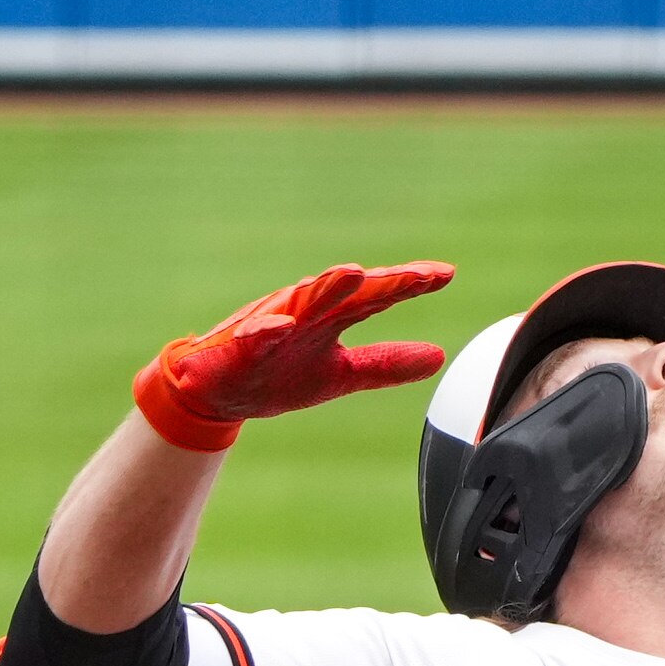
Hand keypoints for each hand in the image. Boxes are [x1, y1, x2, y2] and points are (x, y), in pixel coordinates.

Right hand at [131, 261, 453, 452]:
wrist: (218, 391)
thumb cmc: (278, 373)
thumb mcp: (341, 374)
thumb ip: (386, 365)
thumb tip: (438, 356)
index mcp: (332, 318)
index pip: (378, 297)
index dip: (410, 284)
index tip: (445, 274)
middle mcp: (308, 312)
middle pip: (350, 292)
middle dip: (382, 282)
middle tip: (417, 275)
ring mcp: (274, 324)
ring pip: (304, 301)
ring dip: (328, 286)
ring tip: (354, 275)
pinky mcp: (242, 345)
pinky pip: (255, 335)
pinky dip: (266, 327)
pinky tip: (280, 323)